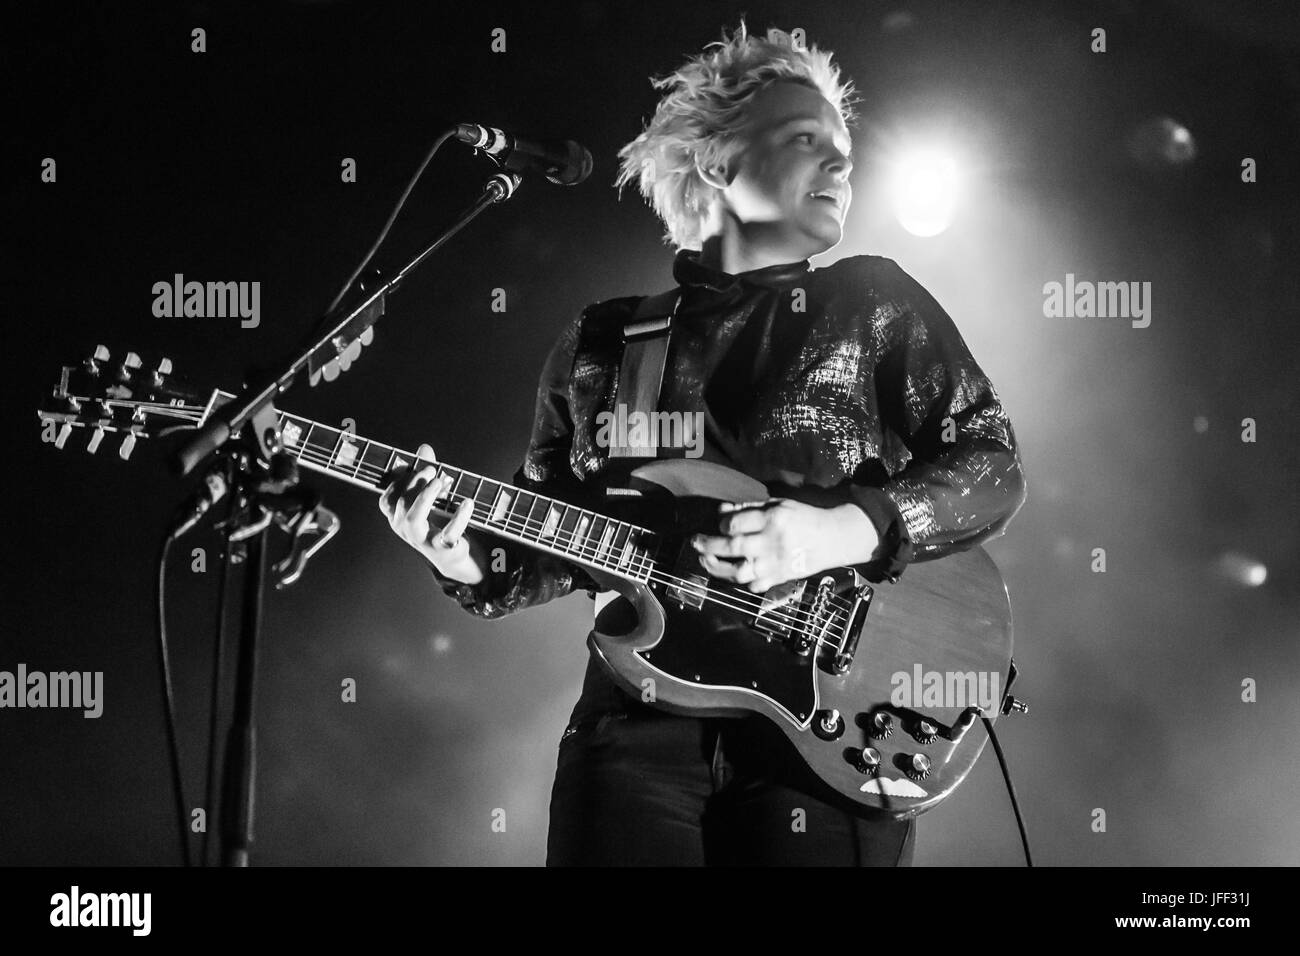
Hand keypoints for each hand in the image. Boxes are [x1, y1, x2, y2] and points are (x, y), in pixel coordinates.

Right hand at [378, 443, 483, 583]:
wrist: (452, 557)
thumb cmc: (435, 523)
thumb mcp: (429, 497)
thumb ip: (425, 473)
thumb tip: (424, 448)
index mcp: (397, 518)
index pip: (387, 500)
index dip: (397, 481)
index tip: (410, 465)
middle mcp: (405, 530)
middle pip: (402, 504)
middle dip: (415, 483)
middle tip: (431, 468)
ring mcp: (422, 540)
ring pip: (414, 518)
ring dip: (425, 496)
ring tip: (439, 481)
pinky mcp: (443, 548)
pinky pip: (448, 534)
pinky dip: (459, 517)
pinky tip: (467, 503)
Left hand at [691, 498, 877, 592]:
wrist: (833, 538)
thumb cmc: (803, 518)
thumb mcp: (779, 505)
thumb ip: (749, 508)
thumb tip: (721, 511)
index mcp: (773, 520)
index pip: (736, 523)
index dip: (722, 524)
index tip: (720, 524)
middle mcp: (772, 543)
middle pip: (732, 546)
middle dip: (708, 545)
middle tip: (695, 542)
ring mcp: (776, 564)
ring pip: (739, 572)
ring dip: (717, 568)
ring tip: (705, 560)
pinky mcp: (780, 579)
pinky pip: (755, 586)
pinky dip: (742, 582)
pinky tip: (734, 573)